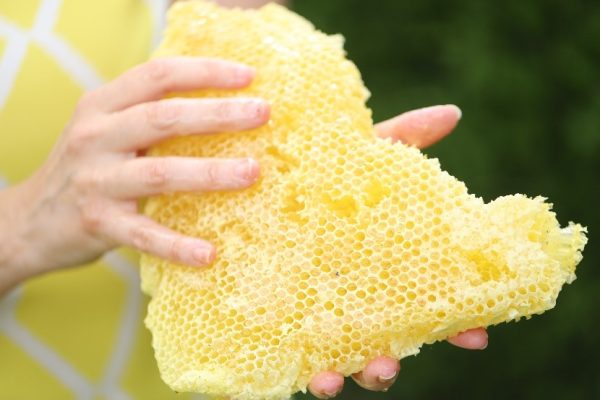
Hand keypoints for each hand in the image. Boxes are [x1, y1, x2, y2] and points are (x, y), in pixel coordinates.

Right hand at [0, 57, 268, 293]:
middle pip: (164, 118)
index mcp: (101, 106)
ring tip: (253, 172)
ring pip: (160, 173)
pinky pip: (144, 236)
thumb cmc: (84, 169)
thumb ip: (146, 115)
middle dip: (218, 114)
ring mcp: (95, 181)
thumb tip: (219, 107)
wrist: (26, 221)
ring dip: (211, 173)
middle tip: (263, 113)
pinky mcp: (98, 224)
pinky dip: (177, 246)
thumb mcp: (104, 129)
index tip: (248, 77)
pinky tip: (209, 254)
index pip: (157, 75)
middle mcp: (95, 137)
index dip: (204, 72)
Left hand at [307, 105, 488, 397]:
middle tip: (390, 361)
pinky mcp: (278, 326)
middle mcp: (352, 298)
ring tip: (333, 379)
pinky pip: (292, 362)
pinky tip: (304, 374)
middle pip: (382, 343)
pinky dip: (302, 374)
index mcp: (379, 267)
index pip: (425, 303)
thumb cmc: (310, 178)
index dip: (454, 323)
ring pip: (340, 363)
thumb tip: (452, 112)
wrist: (244, 191)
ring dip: (341, 376)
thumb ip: (400, 140)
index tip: (475, 335)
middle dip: (391, 361)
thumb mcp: (354, 159)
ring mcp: (316, 316)